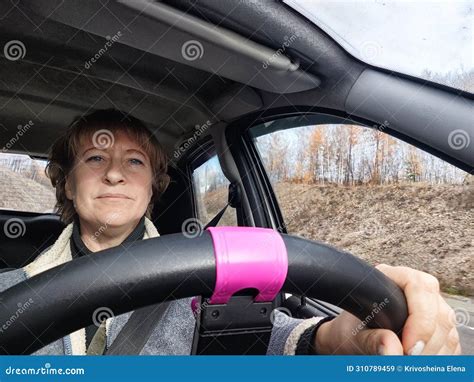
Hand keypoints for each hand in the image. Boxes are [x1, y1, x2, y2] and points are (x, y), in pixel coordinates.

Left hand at [314, 264, 461, 354]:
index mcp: (390, 277)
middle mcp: (414, 289)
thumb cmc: (350, 330)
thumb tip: (393, 350)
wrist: (350, 339)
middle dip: (427, 342)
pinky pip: (451, 343)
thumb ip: (371, 340)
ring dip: (434, 352)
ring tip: (410, 363)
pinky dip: (439, 357)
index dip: (420, 318)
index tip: (408, 348)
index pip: (419, 286)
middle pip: (438, 311)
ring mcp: (430, 307)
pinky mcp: (439, 328)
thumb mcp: (353, 335)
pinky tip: (421, 363)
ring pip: (448, 328)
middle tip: (408, 360)